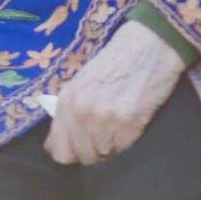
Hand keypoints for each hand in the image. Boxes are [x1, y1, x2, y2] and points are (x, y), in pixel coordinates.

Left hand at [44, 21, 185, 166]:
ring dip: (110, 145)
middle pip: (83, 156)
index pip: (59, 150)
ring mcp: (105, 119)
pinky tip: (130, 120)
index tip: (79, 145)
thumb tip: (52, 146)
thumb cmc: (115, 60)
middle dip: (93, 150)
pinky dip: (127, 141)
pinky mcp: (129, 124)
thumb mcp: (82, 81)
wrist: (148, 43)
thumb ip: (67, 112)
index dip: (70, 151)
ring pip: (103, 156)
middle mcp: (82, 112)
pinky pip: (123, 150)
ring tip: (118, 123)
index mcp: (67, 100)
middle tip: (104, 131)